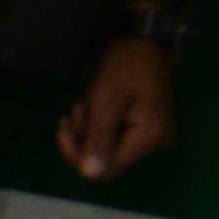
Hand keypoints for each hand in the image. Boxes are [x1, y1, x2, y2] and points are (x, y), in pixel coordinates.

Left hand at [57, 38, 177, 182]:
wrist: (143, 43)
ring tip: (86, 102)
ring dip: (86, 128)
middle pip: (103, 160)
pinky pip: (109, 137)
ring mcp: (149, 137)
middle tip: (77, 109)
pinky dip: (94, 125)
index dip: (79, 156)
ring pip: (102, 148)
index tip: (65, 130)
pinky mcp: (141, 129)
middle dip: (82, 137)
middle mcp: (154, 143)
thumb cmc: (126, 65)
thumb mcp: (105, 99)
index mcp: (149, 137)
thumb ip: (98, 137)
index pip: (106, 169)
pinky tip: (92, 106)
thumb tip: (89, 174)